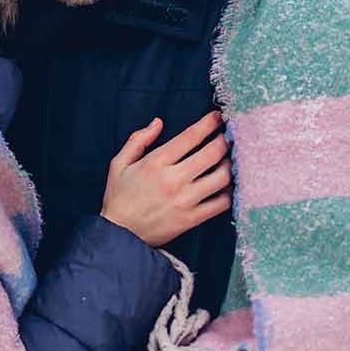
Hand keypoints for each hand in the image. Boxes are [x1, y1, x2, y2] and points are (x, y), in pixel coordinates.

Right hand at [101, 110, 232, 246]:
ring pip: (222, 177)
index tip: (218, 117)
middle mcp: (173, 180)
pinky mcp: (192, 218)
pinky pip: (222, 203)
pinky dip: (230, 192)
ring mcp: (185, 200)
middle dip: (225, 141)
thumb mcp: (118, 164)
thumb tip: (158, 123)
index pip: (190, 137)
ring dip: (230, 165)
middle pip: (212, 154)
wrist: (120, 234)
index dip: (208, 123)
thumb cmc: (119, 197)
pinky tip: (226, 185)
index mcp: (156, 163)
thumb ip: (137, 140)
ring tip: (230, 159)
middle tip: (229, 136)